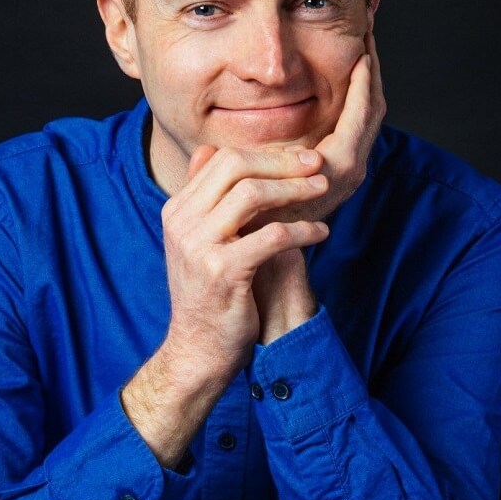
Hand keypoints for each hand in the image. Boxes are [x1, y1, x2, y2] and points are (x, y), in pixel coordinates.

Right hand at [120, 145, 328, 463]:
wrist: (199, 349)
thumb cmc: (209, 294)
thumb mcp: (198, 240)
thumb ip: (205, 197)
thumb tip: (211, 150)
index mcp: (177, 209)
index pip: (222, 158)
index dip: (266, 153)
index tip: (298, 157)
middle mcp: (182, 222)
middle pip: (235, 166)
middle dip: (282, 162)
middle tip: (316, 164)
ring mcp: (199, 246)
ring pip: (252, 194)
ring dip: (295, 189)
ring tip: (324, 190)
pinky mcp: (223, 271)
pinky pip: (272, 235)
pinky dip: (303, 229)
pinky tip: (321, 231)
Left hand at [250, 32, 384, 340]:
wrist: (249, 291)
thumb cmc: (238, 250)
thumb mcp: (231, 195)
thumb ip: (228, 168)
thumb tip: (205, 147)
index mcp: (313, 175)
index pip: (342, 114)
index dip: (347, 79)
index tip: (347, 38)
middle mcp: (336, 173)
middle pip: (364, 108)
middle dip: (367, 68)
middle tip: (372, 21)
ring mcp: (342, 174)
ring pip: (369, 112)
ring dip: (370, 74)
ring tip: (371, 34)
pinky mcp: (341, 174)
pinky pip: (361, 123)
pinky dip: (363, 92)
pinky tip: (363, 65)